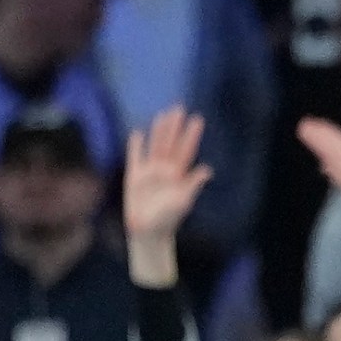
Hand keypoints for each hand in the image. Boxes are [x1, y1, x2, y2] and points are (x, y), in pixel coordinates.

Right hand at [123, 108, 212, 284]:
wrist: (148, 232)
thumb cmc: (168, 220)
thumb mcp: (183, 201)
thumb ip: (193, 184)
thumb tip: (207, 170)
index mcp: (178, 175)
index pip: (186, 150)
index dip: (191, 135)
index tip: (197, 119)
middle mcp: (165, 171)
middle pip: (170, 143)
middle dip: (175, 126)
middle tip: (179, 107)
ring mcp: (150, 172)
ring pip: (154, 145)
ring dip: (158, 131)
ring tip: (163, 115)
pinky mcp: (134, 177)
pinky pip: (135, 157)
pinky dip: (136, 145)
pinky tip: (138, 133)